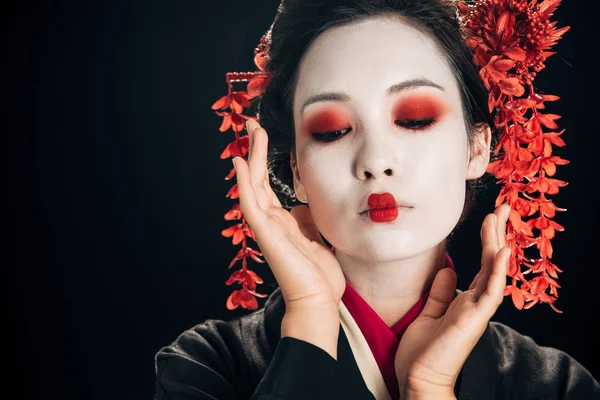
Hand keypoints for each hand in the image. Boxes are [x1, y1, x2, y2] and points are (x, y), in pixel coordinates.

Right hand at [233, 119, 345, 313]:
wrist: (319, 300)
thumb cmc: (320, 275)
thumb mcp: (317, 237)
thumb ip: (307, 219)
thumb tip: (302, 204)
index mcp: (282, 221)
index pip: (268, 184)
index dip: (264, 160)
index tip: (264, 137)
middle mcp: (271, 220)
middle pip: (258, 178)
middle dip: (255, 149)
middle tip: (253, 124)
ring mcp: (266, 226)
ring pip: (253, 184)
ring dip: (251, 156)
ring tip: (251, 131)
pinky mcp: (265, 233)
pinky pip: (251, 203)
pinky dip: (244, 183)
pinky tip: (240, 163)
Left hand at [394, 204, 511, 398]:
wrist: (420, 378)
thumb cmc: (423, 350)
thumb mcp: (430, 312)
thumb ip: (440, 292)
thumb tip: (448, 268)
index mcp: (465, 300)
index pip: (482, 264)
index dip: (488, 240)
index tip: (491, 217)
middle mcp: (475, 302)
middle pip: (491, 262)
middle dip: (497, 233)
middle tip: (502, 207)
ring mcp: (477, 310)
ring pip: (493, 271)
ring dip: (498, 243)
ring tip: (499, 217)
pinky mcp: (474, 319)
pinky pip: (490, 291)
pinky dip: (498, 271)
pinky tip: (503, 252)